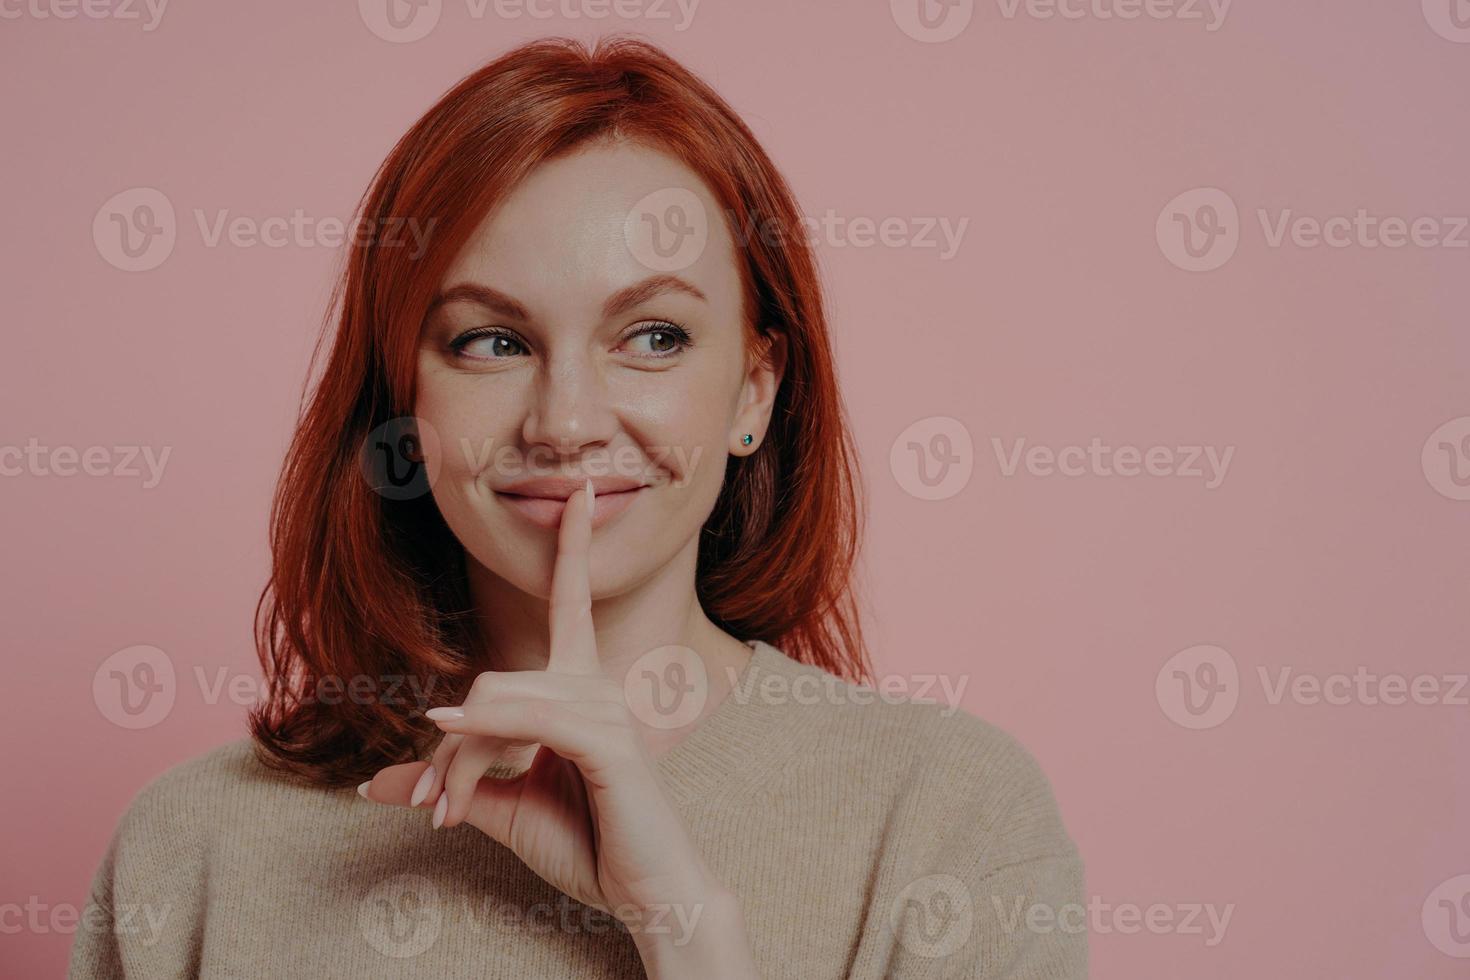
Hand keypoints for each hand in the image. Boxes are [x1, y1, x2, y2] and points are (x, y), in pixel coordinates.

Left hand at [359, 481, 755, 972]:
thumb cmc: (591, 845)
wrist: (648, 893)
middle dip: (452, 747)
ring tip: (447, 811)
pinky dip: (481, 726)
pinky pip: (527, 718)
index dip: (573, 548)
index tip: (577, 496)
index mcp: (582, 690)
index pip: (573, 604)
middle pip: (493, 684)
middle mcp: (597, 688)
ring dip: (458, 762)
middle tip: (435, 807)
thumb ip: (452, 783)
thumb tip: (374, 782)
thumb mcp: (504, 810)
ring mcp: (605, 710)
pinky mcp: (604, 741)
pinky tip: (449, 729)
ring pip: (497, 703)